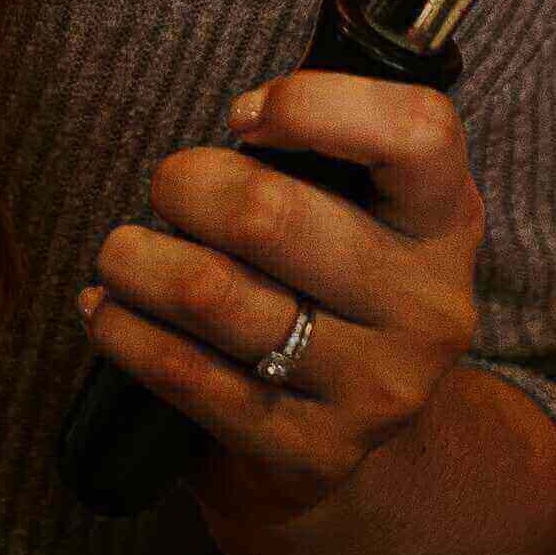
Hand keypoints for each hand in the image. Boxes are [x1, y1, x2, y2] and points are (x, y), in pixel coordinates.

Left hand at [79, 71, 482, 524]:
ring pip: (211, 294)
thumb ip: (324, 152)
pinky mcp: (314, 450)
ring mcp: (376, 388)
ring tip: (120, 252)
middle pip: (269, 215)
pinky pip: (187, 374)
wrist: (353, 429)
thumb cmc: (332, 280)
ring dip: (135, 260)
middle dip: (185, 185)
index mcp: (446, 220)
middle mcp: (427, 306)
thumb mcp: (366, 207)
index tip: (245, 118)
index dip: (315, 104)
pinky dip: (125, 330)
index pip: (415, 133)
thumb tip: (243, 119)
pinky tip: (109, 311)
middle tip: (166, 187)